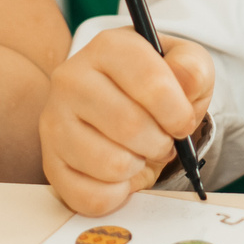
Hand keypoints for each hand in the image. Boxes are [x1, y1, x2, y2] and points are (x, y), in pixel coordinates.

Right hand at [38, 30, 214, 214]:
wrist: (125, 108)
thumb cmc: (157, 87)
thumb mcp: (186, 66)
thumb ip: (193, 68)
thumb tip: (187, 81)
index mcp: (108, 47)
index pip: (150, 81)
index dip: (177, 112)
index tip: (183, 122)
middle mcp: (71, 78)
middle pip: (131, 126)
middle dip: (160, 143)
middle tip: (162, 140)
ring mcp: (54, 121)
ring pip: (111, 164)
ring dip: (138, 167)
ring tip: (137, 152)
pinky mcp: (50, 162)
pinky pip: (91, 196)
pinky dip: (117, 193)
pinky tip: (119, 174)